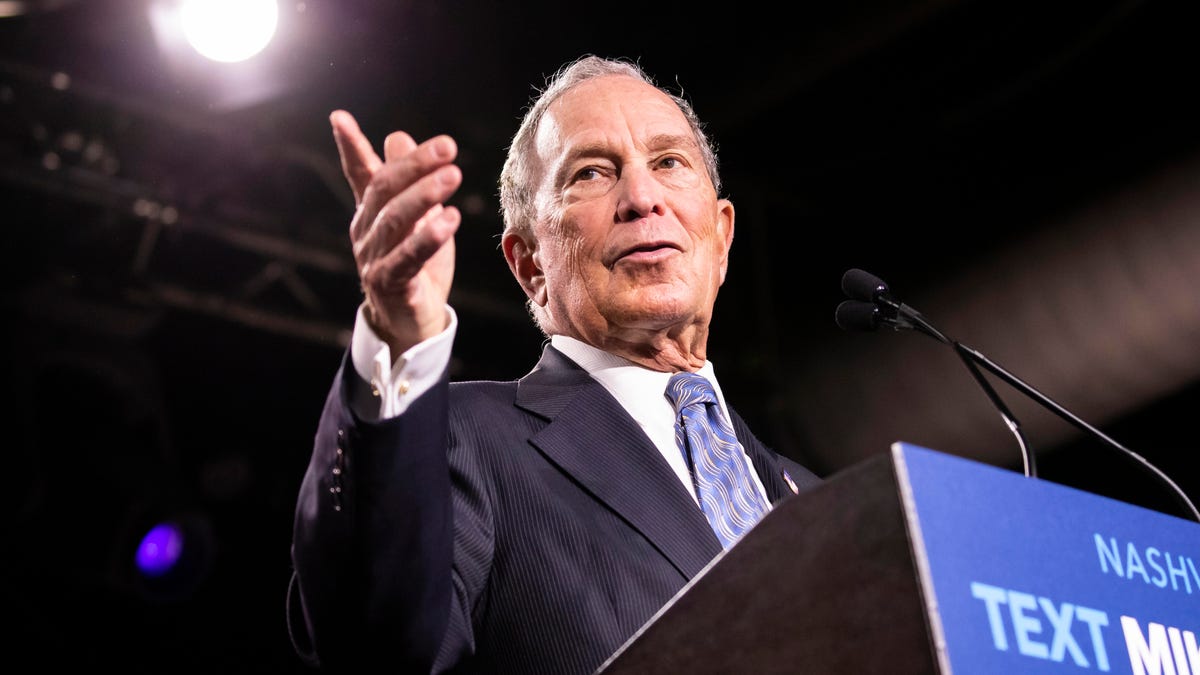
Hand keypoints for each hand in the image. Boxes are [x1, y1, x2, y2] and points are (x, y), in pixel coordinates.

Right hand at [330, 110, 462, 356]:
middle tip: (447, 147)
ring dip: (425, 195)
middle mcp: (366, 232)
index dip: (350, 146)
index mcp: (370, 212)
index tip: (339, 117)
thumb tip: (397, 136)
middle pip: (385, 190)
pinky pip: (407, 258)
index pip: (359, 174)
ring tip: (453, 176)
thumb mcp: (416, 218)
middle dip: (414, 165)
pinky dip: (428, 238)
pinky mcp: (390, 284)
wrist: (412, 320)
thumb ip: (406, 181)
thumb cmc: (416, 264)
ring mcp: (374, 258)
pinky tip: (450, 219)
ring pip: (396, 221)